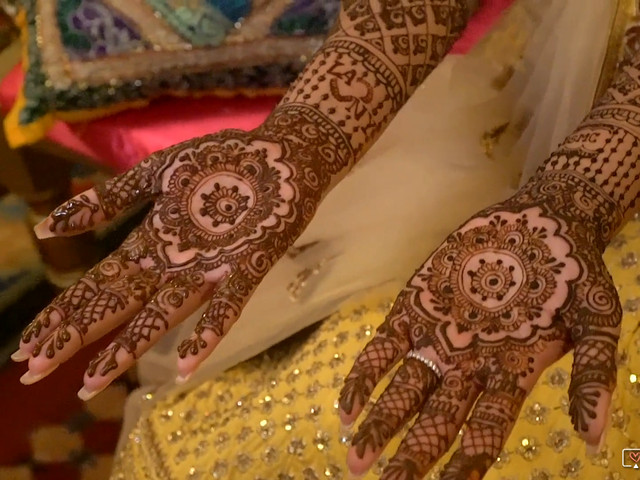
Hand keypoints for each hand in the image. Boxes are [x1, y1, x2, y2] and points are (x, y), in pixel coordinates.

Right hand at [14, 119, 337, 398]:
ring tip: (91, 381)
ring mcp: (212, 269)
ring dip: (127, 347)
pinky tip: (186, 367)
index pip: (97, 285)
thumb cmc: (220, 162)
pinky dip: (207, 334)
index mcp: (152, 243)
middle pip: (118, 306)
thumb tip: (47, 227)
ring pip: (162, 315)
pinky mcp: (249, 264)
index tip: (26, 346)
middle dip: (76, 337)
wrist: (282, 153)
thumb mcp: (156, 174)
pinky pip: (227, 304)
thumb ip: (109, 198)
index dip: (62, 314)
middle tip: (33, 372)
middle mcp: (175, 265)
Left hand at [339, 171, 622, 478]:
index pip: (485, 432)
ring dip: (381, 421)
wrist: (541, 222)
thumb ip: (592, 374)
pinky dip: (366, 375)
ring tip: (356, 455)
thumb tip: (594, 437)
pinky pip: (384, 348)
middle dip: (411, 454)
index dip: (464, 464)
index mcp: (512, 374)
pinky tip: (347, 405)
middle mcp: (470, 365)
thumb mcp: (598, 321)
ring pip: (405, 389)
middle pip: (437, 420)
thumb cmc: (573, 275)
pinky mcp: (416, 307)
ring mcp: (439, 336)